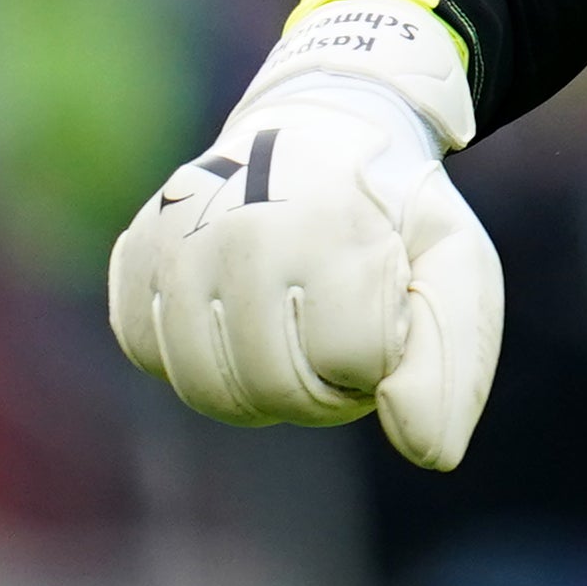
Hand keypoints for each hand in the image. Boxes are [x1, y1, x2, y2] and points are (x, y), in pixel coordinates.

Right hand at [108, 0, 502, 471]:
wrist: (320, 129)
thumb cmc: (393, 213)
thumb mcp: (455, 266)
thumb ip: (454, 363)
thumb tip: (430, 456)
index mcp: (328, 230)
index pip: (352, 366)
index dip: (381, 359)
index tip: (386, 309)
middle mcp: (239, 233)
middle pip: (277, 390)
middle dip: (324, 384)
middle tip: (341, 327)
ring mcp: (174, 243)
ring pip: (209, 390)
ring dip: (261, 381)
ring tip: (292, 322)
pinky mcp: (131, 256)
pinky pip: (152, 360)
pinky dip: (199, 355)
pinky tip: (233, 308)